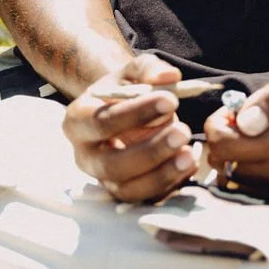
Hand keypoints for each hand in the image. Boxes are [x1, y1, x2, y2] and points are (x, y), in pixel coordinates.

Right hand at [62, 53, 196, 201]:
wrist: (123, 110)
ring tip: (189, 155)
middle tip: (183, 131)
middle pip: (112, 164)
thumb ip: (148, 69)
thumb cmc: (125, 89)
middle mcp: (85, 156)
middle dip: (150, 151)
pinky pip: (146, 200)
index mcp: (78, 121)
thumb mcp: (132, 71)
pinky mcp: (125, 193)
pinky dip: (169, 187)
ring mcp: (104, 180)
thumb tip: (168, 77)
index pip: (102, 122)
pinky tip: (189, 167)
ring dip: (161, 175)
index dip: (136, 113)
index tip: (171, 100)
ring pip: (127, 190)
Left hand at [204, 68, 268, 192]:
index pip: (223, 144)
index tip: (232, 114)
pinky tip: (258, 156)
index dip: (218, 124)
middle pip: (221, 163)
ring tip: (251, 141)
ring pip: (229, 177)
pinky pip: (243, 188)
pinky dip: (243, 171)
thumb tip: (243, 122)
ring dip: (232, 158)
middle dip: (221, 142)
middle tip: (238, 127)